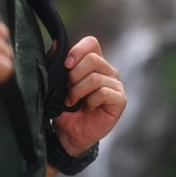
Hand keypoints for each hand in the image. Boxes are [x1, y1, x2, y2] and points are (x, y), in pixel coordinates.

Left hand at [52, 36, 126, 156]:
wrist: (69, 134)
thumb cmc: (64, 108)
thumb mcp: (56, 84)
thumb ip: (56, 63)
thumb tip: (56, 44)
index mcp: (93, 62)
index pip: (91, 43)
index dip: (78, 51)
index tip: (66, 65)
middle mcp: (107, 70)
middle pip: (93, 59)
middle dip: (74, 76)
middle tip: (67, 90)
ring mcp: (115, 85)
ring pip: (96, 78)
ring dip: (78, 91)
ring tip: (71, 101)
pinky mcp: (119, 100)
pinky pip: (103, 93)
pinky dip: (90, 101)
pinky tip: (86, 108)